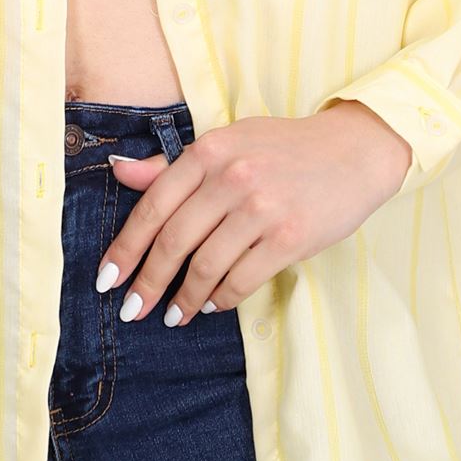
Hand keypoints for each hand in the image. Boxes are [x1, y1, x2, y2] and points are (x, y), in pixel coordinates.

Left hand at [97, 101, 412, 326]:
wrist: (353, 152)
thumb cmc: (284, 149)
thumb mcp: (227, 143)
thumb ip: (172, 165)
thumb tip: (119, 171)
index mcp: (209, 151)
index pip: (153, 207)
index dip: (125, 248)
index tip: (106, 279)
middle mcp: (232, 177)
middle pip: (174, 242)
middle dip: (148, 283)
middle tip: (132, 310)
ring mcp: (262, 208)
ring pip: (206, 266)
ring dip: (185, 299)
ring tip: (174, 316)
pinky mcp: (290, 237)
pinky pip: (242, 279)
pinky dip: (221, 298)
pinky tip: (212, 305)